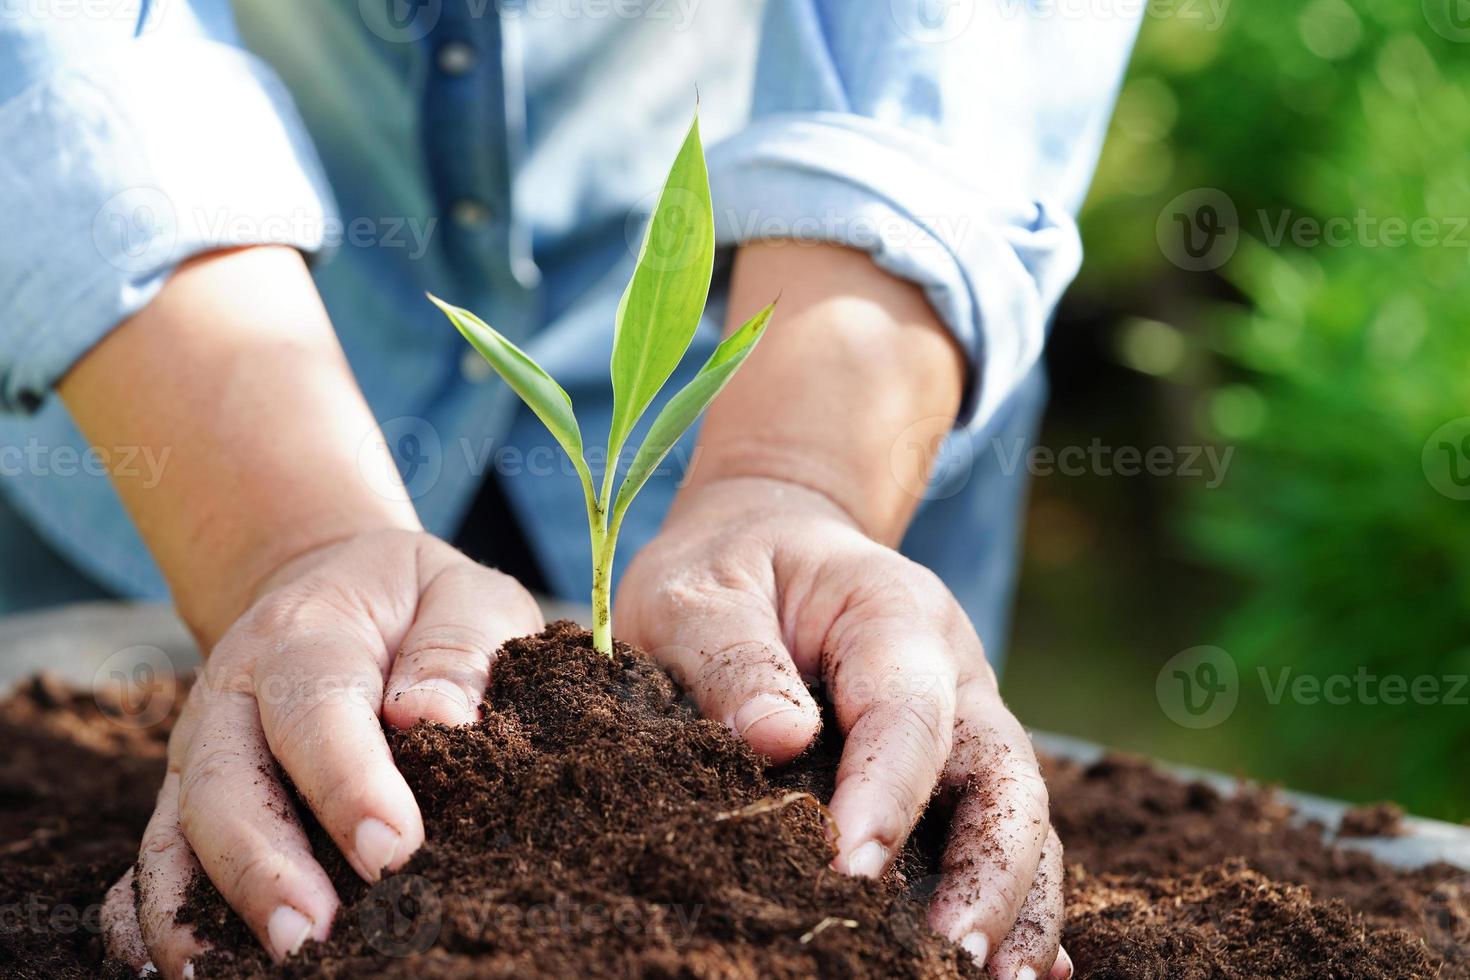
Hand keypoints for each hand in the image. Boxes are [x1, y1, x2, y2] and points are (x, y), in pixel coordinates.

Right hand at [101, 530, 542, 977]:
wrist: (332, 584)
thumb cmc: (416, 604)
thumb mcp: (461, 595)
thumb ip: (460, 647)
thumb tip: (440, 717)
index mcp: (307, 635)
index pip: (317, 706)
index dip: (349, 780)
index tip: (395, 847)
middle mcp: (233, 695)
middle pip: (225, 781)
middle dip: (260, 866)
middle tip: (311, 936)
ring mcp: (202, 750)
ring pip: (177, 829)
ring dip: (194, 906)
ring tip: (216, 976)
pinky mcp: (190, 796)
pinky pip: (153, 855)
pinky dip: (149, 910)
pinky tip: (172, 963)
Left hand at [616, 478, 1069, 979]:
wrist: (769, 543)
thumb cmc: (730, 571)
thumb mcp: (698, 592)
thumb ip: (728, 655)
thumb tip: (774, 740)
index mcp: (893, 613)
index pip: (908, 711)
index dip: (887, 795)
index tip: (847, 871)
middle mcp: (954, 672)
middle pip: (1003, 775)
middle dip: (990, 871)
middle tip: (951, 958)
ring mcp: (965, 724)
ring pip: (1019, 816)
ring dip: (1015, 902)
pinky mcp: (953, 771)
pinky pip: (999, 834)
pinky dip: (1016, 898)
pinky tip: (1022, 968)